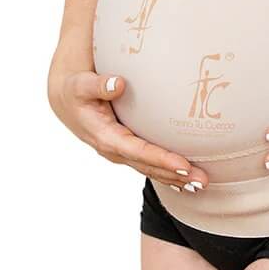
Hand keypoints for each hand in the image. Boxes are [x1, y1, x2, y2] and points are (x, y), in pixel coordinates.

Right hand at [47, 68, 208, 191]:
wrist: (67, 100)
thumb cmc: (76, 90)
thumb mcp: (82, 85)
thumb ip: (99, 85)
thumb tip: (118, 83)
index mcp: (105, 137)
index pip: (138, 151)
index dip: (161, 159)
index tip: (183, 165)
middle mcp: (114, 149)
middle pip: (148, 166)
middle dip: (175, 175)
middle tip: (201, 181)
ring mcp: (121, 151)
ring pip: (150, 168)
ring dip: (175, 178)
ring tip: (199, 185)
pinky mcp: (126, 148)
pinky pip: (149, 163)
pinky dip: (167, 172)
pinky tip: (185, 180)